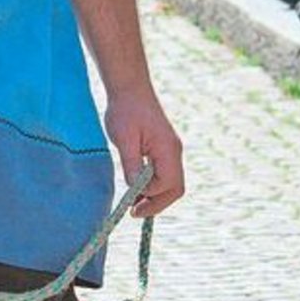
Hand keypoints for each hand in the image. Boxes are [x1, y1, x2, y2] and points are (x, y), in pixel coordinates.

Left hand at [105, 88, 184, 216]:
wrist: (129, 88)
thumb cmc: (125, 110)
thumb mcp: (124, 139)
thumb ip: (132, 165)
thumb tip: (135, 189)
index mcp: (168, 150)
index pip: (169, 185)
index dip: (152, 198)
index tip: (132, 205)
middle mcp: (174, 152)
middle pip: (175, 188)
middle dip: (157, 202)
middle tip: (135, 212)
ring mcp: (170, 150)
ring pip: (170, 182)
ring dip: (154, 194)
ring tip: (133, 202)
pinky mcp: (163, 148)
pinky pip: (163, 172)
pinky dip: (152, 183)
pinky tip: (136, 185)